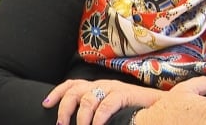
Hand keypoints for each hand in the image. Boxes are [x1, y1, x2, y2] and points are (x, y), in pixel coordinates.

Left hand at [42, 78, 162, 124]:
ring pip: (88, 98)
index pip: (71, 84)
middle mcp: (102, 84)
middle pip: (75, 90)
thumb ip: (94, 114)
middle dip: (64, 108)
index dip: (57, 92)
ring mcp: (113, 88)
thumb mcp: (109, 111)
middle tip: (62, 124)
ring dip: (80, 116)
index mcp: (96, 87)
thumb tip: (78, 123)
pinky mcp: (125, 94)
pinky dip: (98, 117)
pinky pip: (106, 104)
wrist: (160, 105)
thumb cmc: (133, 110)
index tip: (45, 104)